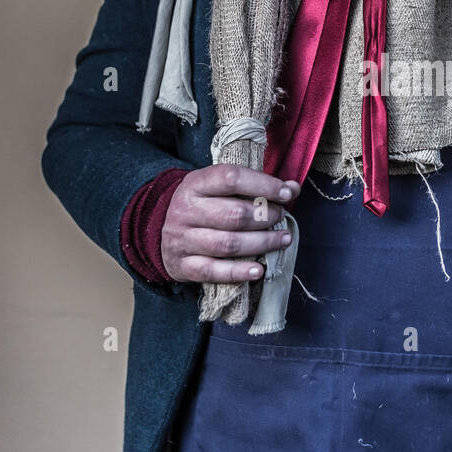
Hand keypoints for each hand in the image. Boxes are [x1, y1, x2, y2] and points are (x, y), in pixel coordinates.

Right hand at [160, 165, 300, 284]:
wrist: (157, 228)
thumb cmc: (202, 205)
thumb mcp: (220, 188)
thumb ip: (255, 186)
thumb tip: (293, 188)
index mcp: (195, 184)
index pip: (231, 178)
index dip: (263, 185)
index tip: (286, 193)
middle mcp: (185, 210)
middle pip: (233, 215)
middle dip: (265, 217)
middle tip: (281, 217)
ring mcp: (181, 239)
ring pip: (227, 244)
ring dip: (261, 243)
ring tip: (282, 240)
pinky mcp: (182, 265)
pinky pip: (213, 271)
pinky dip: (238, 272)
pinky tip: (258, 270)